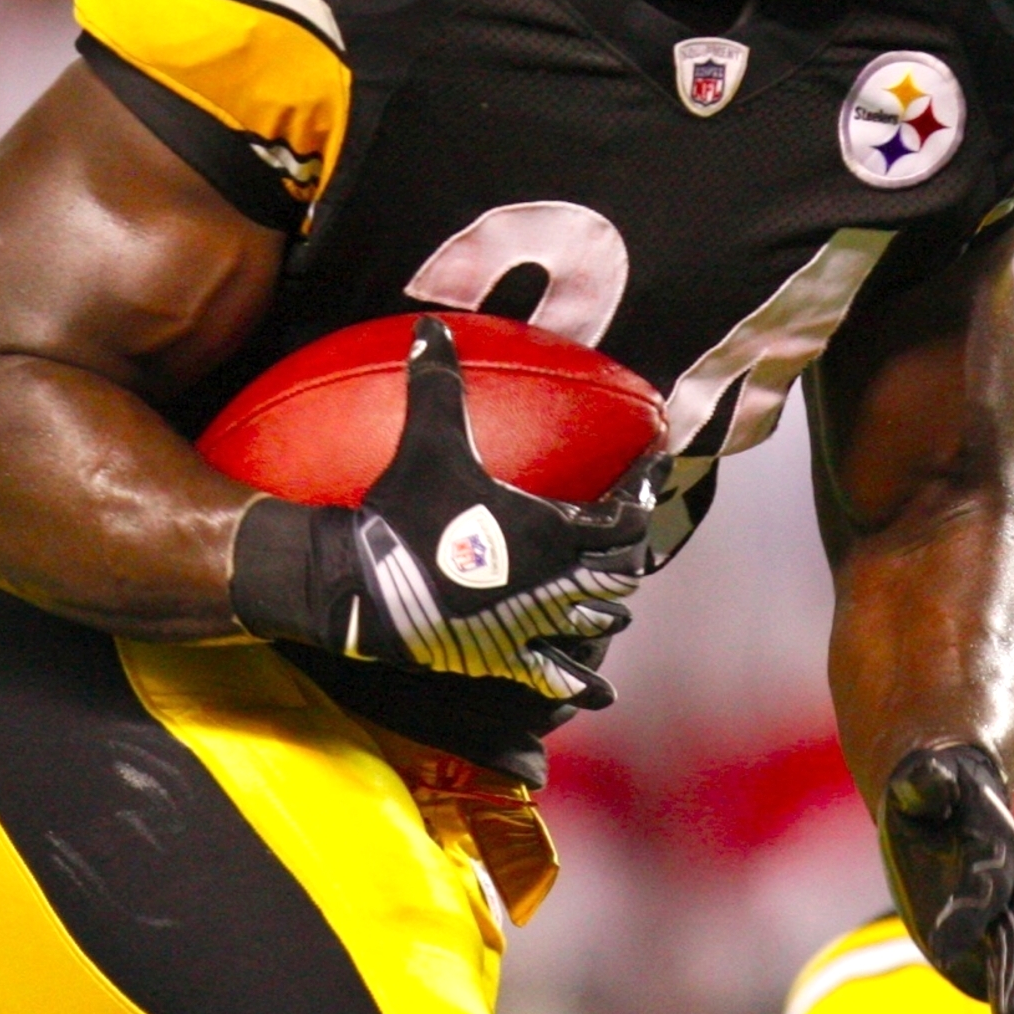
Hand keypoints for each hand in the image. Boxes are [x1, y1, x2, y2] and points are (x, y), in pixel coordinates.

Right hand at [230, 317, 659, 706]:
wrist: (361, 583)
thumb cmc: (404, 508)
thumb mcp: (427, 438)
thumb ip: (436, 380)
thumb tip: (428, 325)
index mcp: (551, 530)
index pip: (624, 515)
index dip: (644, 489)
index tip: (652, 467)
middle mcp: (556, 581)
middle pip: (622, 570)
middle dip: (631, 550)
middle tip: (629, 531)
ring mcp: (534, 624)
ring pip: (601, 620)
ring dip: (611, 604)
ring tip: (613, 592)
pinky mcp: (508, 659)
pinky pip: (559, 675)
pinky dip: (584, 680)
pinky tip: (601, 689)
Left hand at [881, 742, 1013, 1013]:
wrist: (954, 798)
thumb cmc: (934, 784)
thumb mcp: (924, 777)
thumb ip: (927, 782)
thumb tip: (922, 780)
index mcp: (998, 852)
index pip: (982, 889)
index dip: (964, 913)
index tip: (935, 944)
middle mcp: (1012, 895)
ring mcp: (1005, 926)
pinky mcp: (992, 947)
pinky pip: (1012, 989)